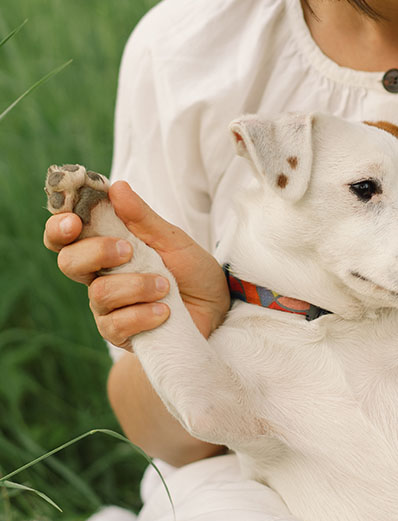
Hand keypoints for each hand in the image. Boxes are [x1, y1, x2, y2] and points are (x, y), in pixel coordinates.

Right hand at [43, 181, 229, 350]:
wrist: (217, 308)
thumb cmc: (192, 271)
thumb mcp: (173, 239)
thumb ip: (143, 218)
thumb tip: (116, 187)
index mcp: (105, 248)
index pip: (65, 237)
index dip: (59, 227)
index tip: (73, 220)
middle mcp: (99, 277)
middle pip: (68, 262)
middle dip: (96, 252)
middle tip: (128, 249)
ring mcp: (107, 307)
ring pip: (99, 293)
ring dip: (136, 286)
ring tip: (166, 285)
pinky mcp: (119, 333)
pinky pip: (116, 324)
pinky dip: (143, 314)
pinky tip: (165, 311)